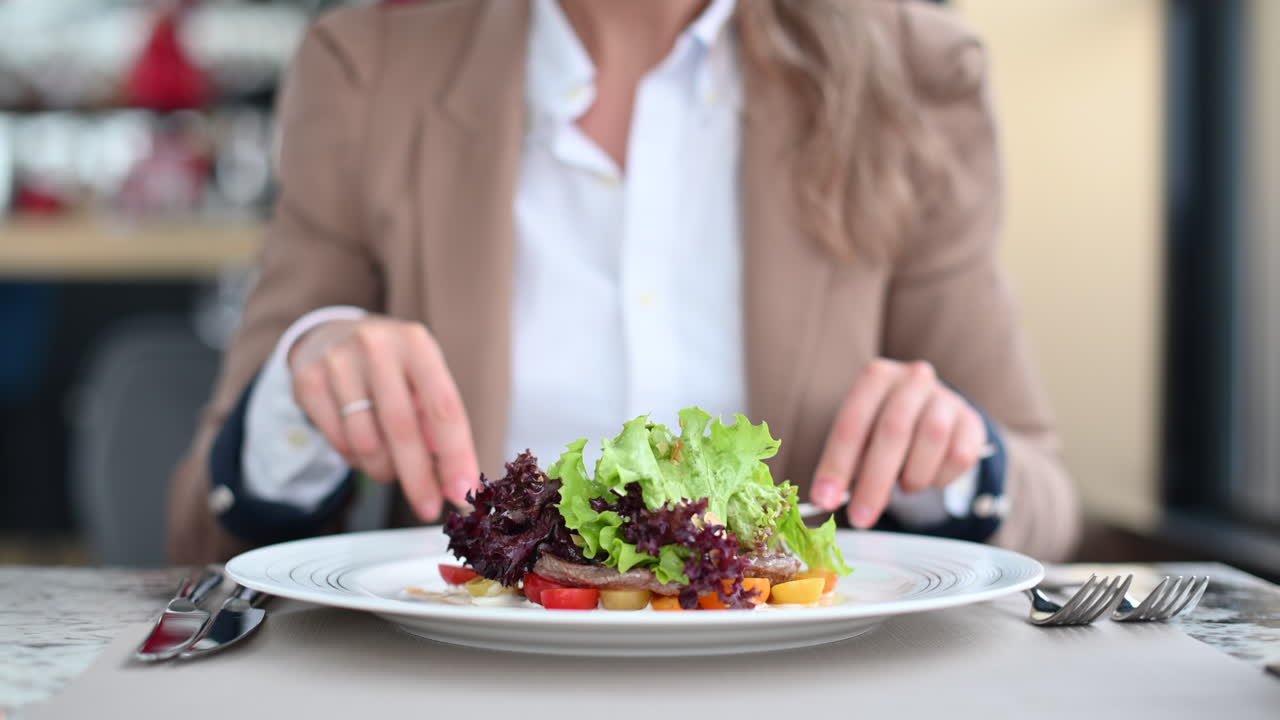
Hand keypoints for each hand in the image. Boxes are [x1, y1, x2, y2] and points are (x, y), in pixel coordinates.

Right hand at [288, 315, 479, 520]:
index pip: (443, 408)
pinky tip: (364, 449)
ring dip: (384, 470)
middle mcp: (377, 346)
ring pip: (366, 443)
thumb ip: (439, 424)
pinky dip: (357, 459)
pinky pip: (339, 443)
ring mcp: (337, 362)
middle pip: (402, 428)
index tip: (461, 493)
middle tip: (428, 508)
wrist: (332, 335)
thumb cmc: (391, 367)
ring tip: (391, 467)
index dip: (455, 456)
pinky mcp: (307, 381)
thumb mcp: (423, 379)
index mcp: (417, 344)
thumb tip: (455, 481)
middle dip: (418, 478)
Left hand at [810, 359, 986, 528]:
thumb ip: (846, 462)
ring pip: (931, 438)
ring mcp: (947, 397)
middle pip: (893, 430)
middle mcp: (913, 379)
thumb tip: (827, 498)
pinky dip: (939, 478)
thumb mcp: (860, 436)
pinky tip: (929, 476)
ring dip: (912, 476)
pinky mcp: (972, 421)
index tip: (825, 500)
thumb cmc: (883, 427)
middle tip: (860, 518)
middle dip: (874, 481)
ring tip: (904, 486)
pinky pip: (959, 456)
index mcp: (876, 377)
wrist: (930, 411)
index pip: (852, 422)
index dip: (837, 464)